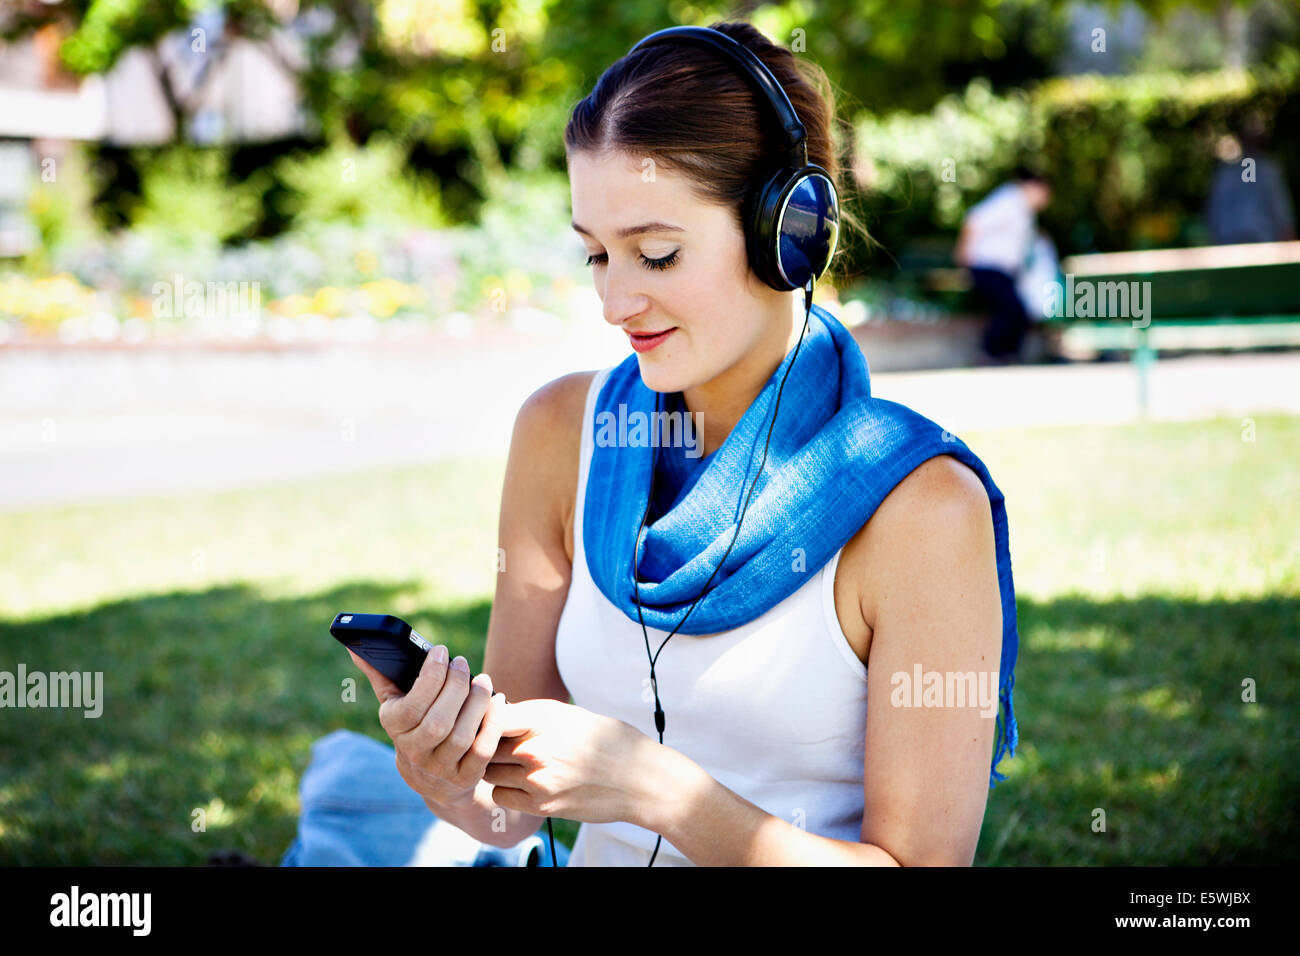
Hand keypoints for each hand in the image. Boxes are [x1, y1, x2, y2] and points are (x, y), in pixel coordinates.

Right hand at [347, 646, 507, 808]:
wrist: (431, 779)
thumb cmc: (414, 727)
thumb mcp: (395, 705)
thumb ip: (381, 675)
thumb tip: (357, 648)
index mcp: (394, 729)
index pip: (411, 707)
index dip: (430, 677)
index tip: (442, 650)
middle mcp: (415, 752)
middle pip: (438, 722)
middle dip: (455, 687)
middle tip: (463, 663)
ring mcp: (440, 768)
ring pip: (461, 736)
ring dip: (476, 703)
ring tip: (483, 680)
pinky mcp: (465, 777)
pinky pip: (482, 751)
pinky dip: (493, 724)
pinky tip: (498, 701)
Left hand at [483, 698, 660, 825]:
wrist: (640, 781)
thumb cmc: (609, 742)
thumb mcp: (572, 715)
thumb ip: (534, 715)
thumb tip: (498, 713)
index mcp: (546, 719)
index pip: (493, 715)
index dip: (487, 716)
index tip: (490, 717)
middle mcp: (538, 749)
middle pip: (486, 744)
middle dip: (488, 741)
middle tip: (501, 742)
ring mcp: (538, 780)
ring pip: (489, 771)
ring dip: (495, 766)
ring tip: (513, 761)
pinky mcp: (542, 805)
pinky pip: (500, 795)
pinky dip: (505, 789)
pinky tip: (521, 782)